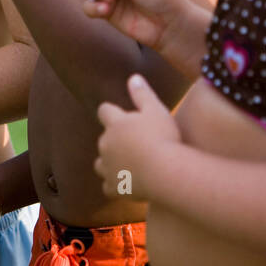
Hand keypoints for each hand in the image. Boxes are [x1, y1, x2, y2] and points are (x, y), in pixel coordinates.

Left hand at [94, 74, 181, 199]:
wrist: (164, 172)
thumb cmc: (162, 137)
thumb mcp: (156, 110)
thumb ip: (143, 94)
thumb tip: (133, 77)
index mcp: (115, 124)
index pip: (104, 111)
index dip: (111, 112)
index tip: (119, 114)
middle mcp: (106, 144)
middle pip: (104, 139)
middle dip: (115, 140)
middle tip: (136, 142)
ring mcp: (108, 167)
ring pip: (101, 164)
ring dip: (110, 162)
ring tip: (128, 164)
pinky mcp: (113, 187)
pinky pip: (108, 186)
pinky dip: (115, 184)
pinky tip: (128, 183)